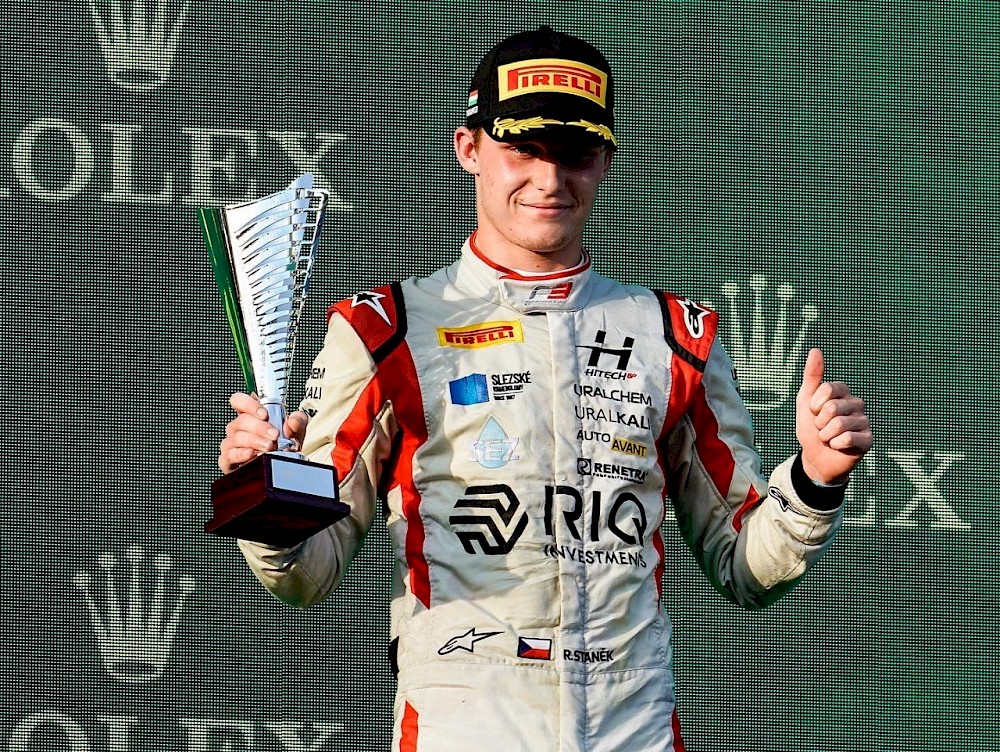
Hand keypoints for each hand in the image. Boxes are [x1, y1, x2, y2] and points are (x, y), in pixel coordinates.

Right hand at [218, 392, 308, 473]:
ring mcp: (232, 443)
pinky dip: (241, 454)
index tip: (264, 414)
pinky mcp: (228, 460)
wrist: (281, 468)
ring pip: (237, 437)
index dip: (249, 404)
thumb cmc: (283, 446)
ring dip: (254, 441)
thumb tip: (292, 421)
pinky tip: (251, 454)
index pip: (239, 400)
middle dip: (260, 427)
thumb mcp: (296, 431)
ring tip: (269, 446)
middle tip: (274, 435)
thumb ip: (298, 421)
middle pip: (241, 420)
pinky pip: (229, 455)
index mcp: (250, 415)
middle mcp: (238, 427)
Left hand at [796, 348, 872, 484]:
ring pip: (839, 424)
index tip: (813, 412)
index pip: (828, 389)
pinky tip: (838, 446)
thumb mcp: (805, 400)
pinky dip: (836, 444)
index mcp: (843, 392)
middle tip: (821, 428)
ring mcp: (864, 422)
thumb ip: (812, 376)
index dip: (814, 404)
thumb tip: (815, 350)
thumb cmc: (810, 427)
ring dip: (825, 435)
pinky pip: (848, 439)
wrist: (815, 457)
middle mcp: (857, 404)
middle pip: (832, 407)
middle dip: (819, 422)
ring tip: (828, 437)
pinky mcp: (868, 440)